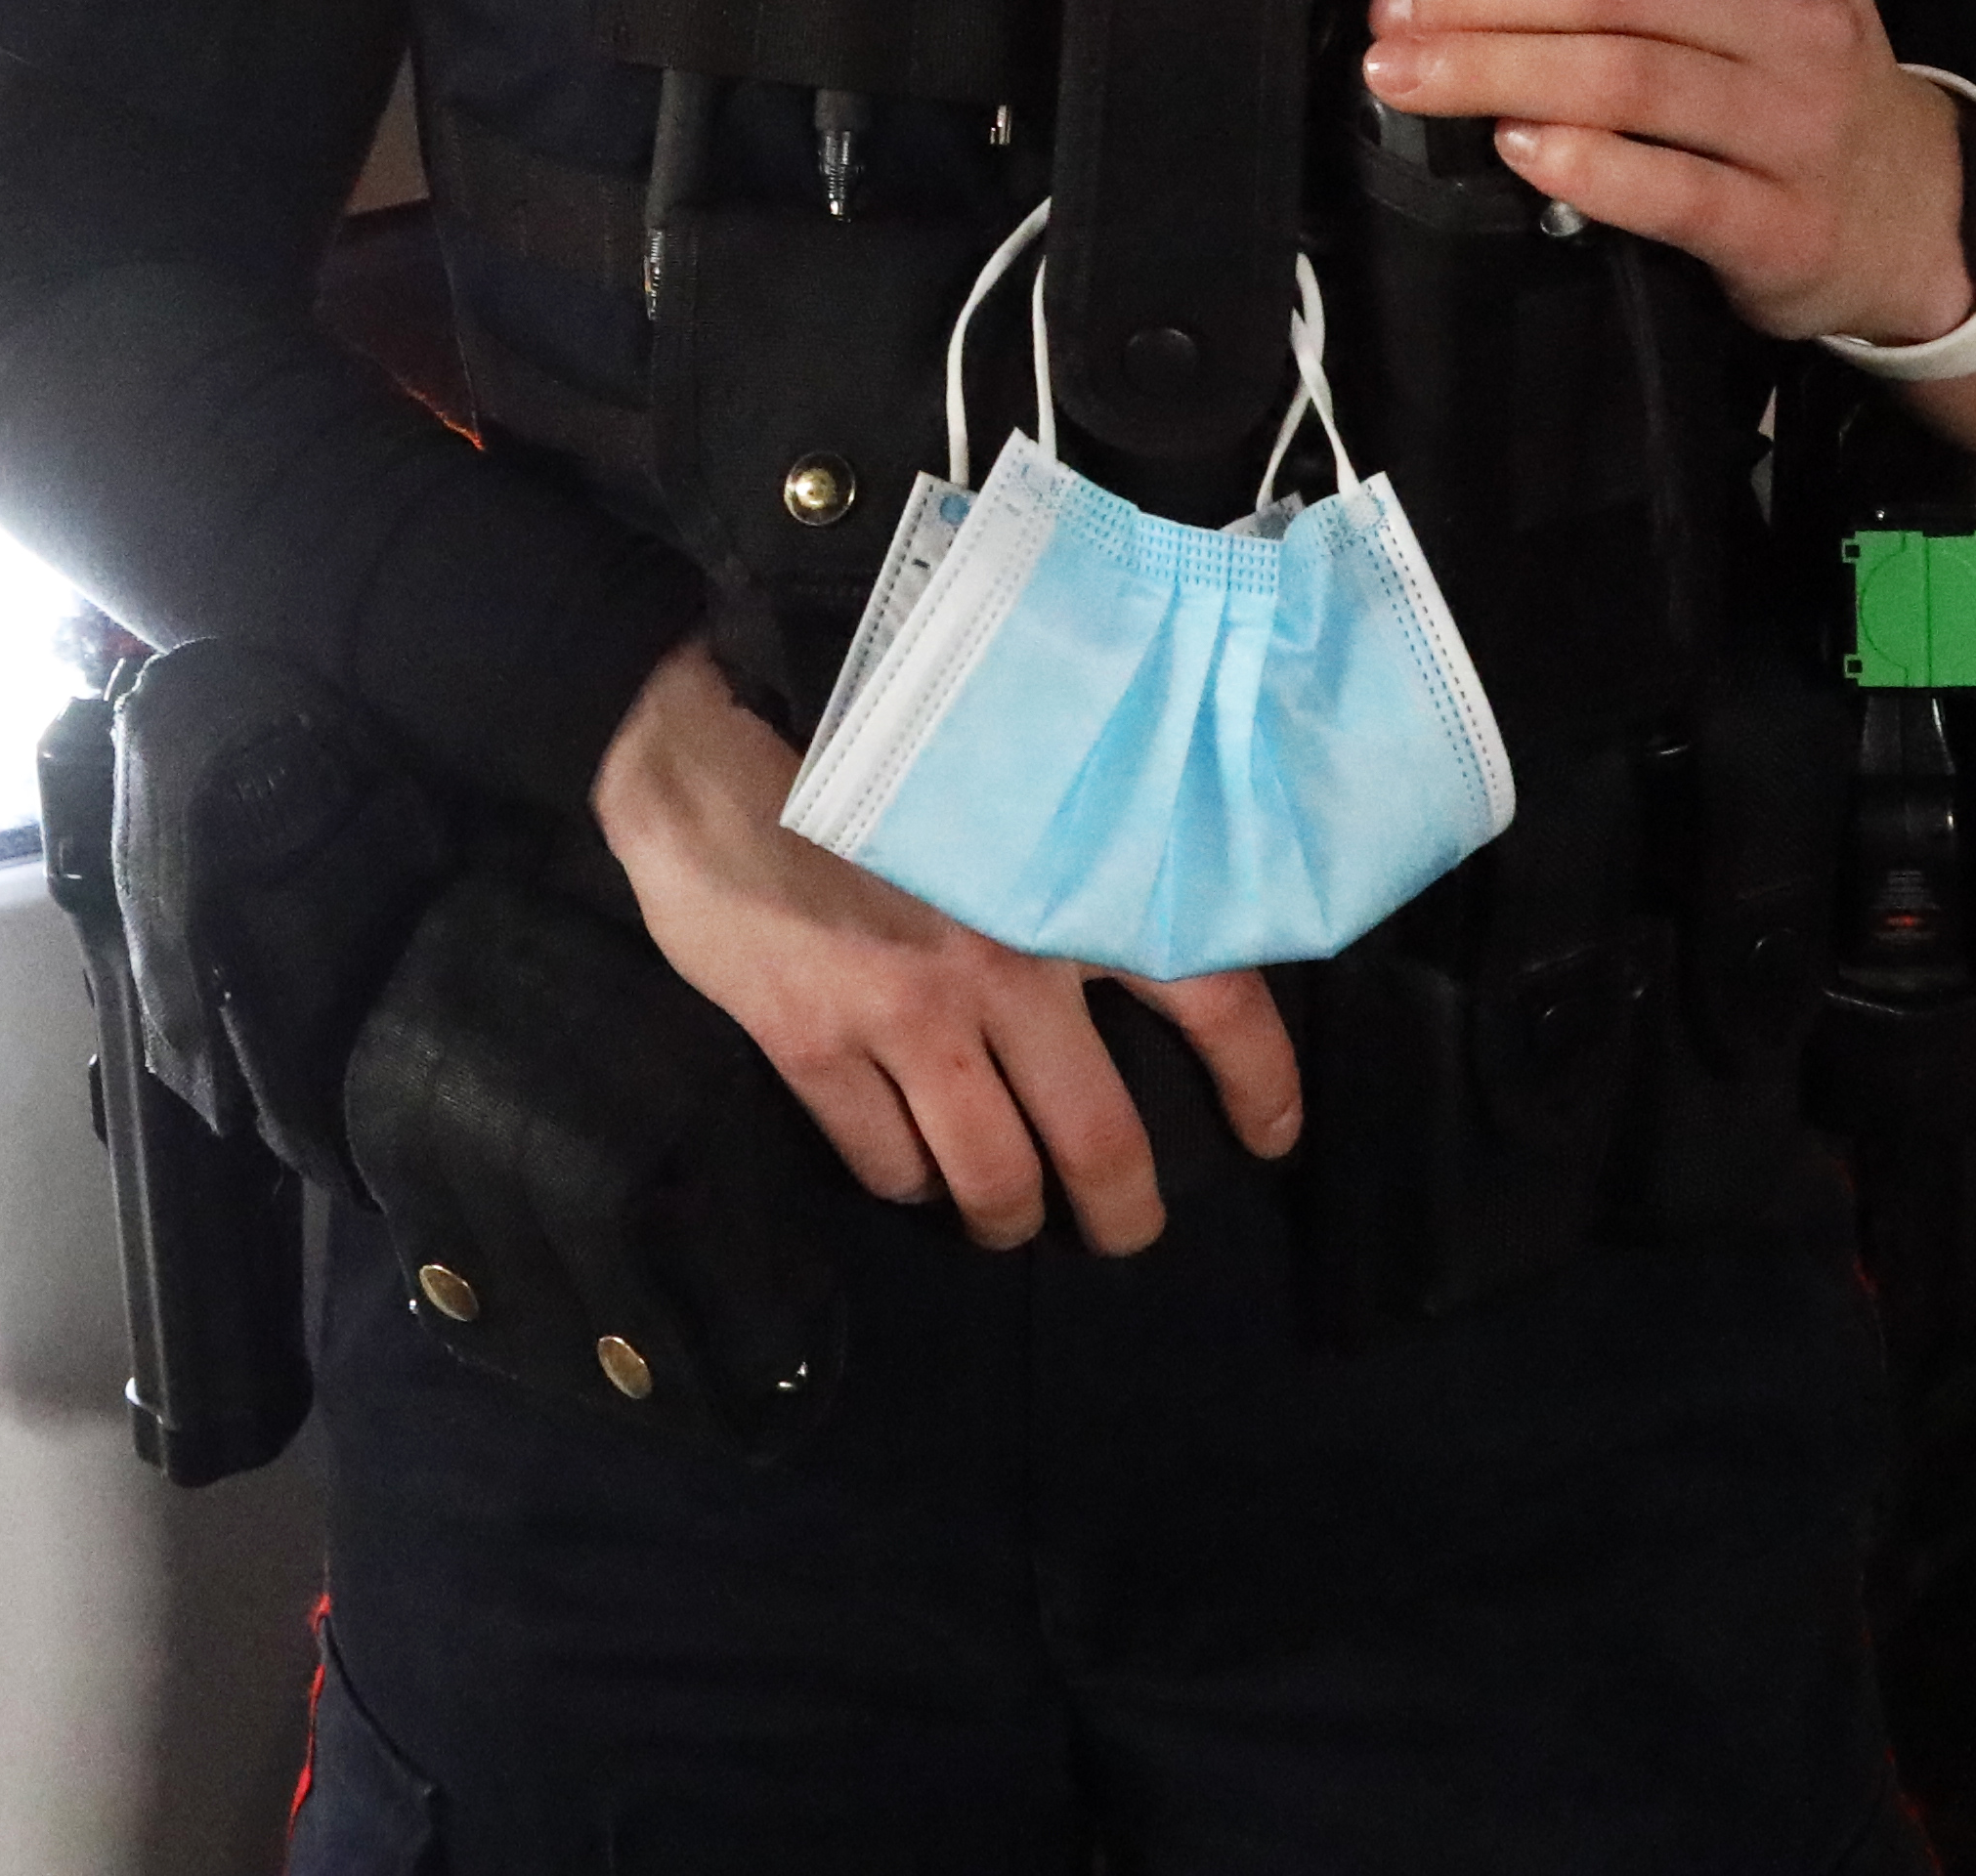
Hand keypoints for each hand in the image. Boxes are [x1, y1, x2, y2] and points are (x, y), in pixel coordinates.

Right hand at [585, 642, 1300, 1254]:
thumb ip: (1073, 851)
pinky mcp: (811, 1046)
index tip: (1272, 1135)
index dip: (1259, 1083)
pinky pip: (884, 1160)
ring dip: (1010, 1218)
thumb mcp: (1004, 778)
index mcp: (1064, 884)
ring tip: (1012, 1222)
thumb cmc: (865, 745)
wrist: (702, 746)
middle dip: (1123, 1209)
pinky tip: (910, 1169)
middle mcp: (1001, 960)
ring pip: (991, 1173)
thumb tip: (1152, 930)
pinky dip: (906, 1182)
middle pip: (1099, 1137)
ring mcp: (902, 1014)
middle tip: (1128, 1230)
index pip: (1213, 999)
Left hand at [1357, 0, 1972, 349]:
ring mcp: (1800, 122)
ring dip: (1494, 72)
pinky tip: (1513, 147)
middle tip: (1394, 14)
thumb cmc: (1792, 40)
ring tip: (1409, 75)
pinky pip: (1667, 191)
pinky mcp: (1783, 226)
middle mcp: (1804, 12)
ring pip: (1624, 80)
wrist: (1901, 198)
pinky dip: (1579, 165)